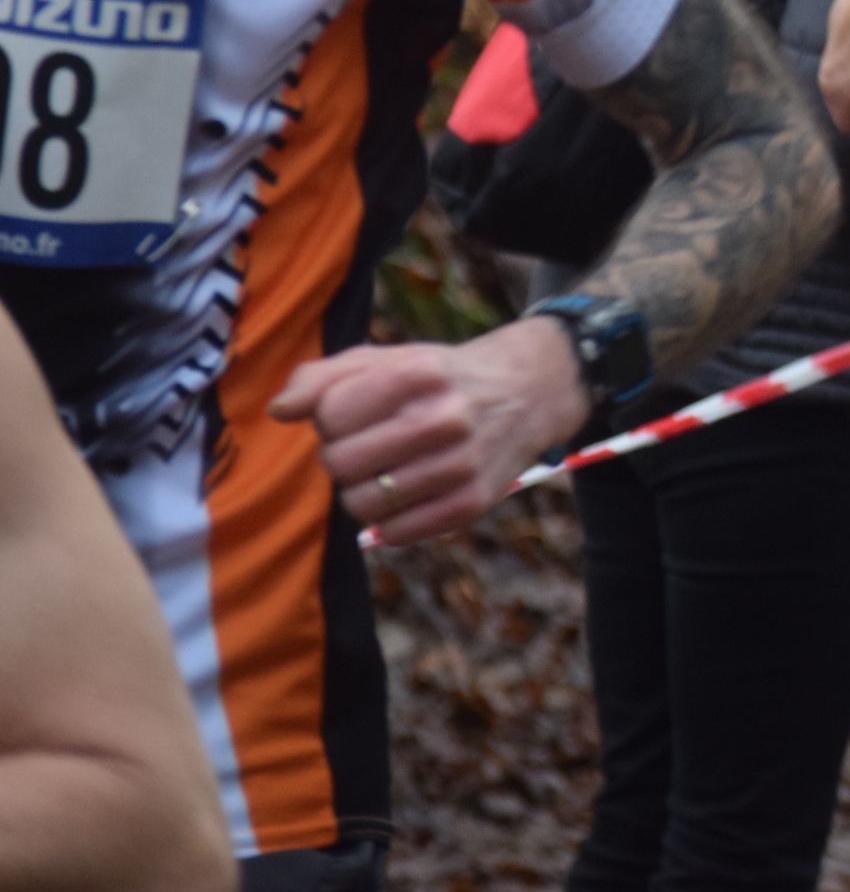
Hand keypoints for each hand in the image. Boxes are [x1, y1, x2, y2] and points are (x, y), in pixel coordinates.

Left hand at [268, 318, 591, 544]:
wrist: (528, 392)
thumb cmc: (439, 378)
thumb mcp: (388, 358)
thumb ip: (323, 376)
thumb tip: (279, 411)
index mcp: (417, 373)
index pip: (329, 415)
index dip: (330, 419)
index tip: (354, 414)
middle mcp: (444, 418)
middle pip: (340, 463)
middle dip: (342, 457)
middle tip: (367, 446)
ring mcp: (462, 465)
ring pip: (362, 504)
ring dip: (362, 491)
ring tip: (385, 471)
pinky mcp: (472, 504)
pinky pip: (395, 533)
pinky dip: (389, 519)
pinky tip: (407, 494)